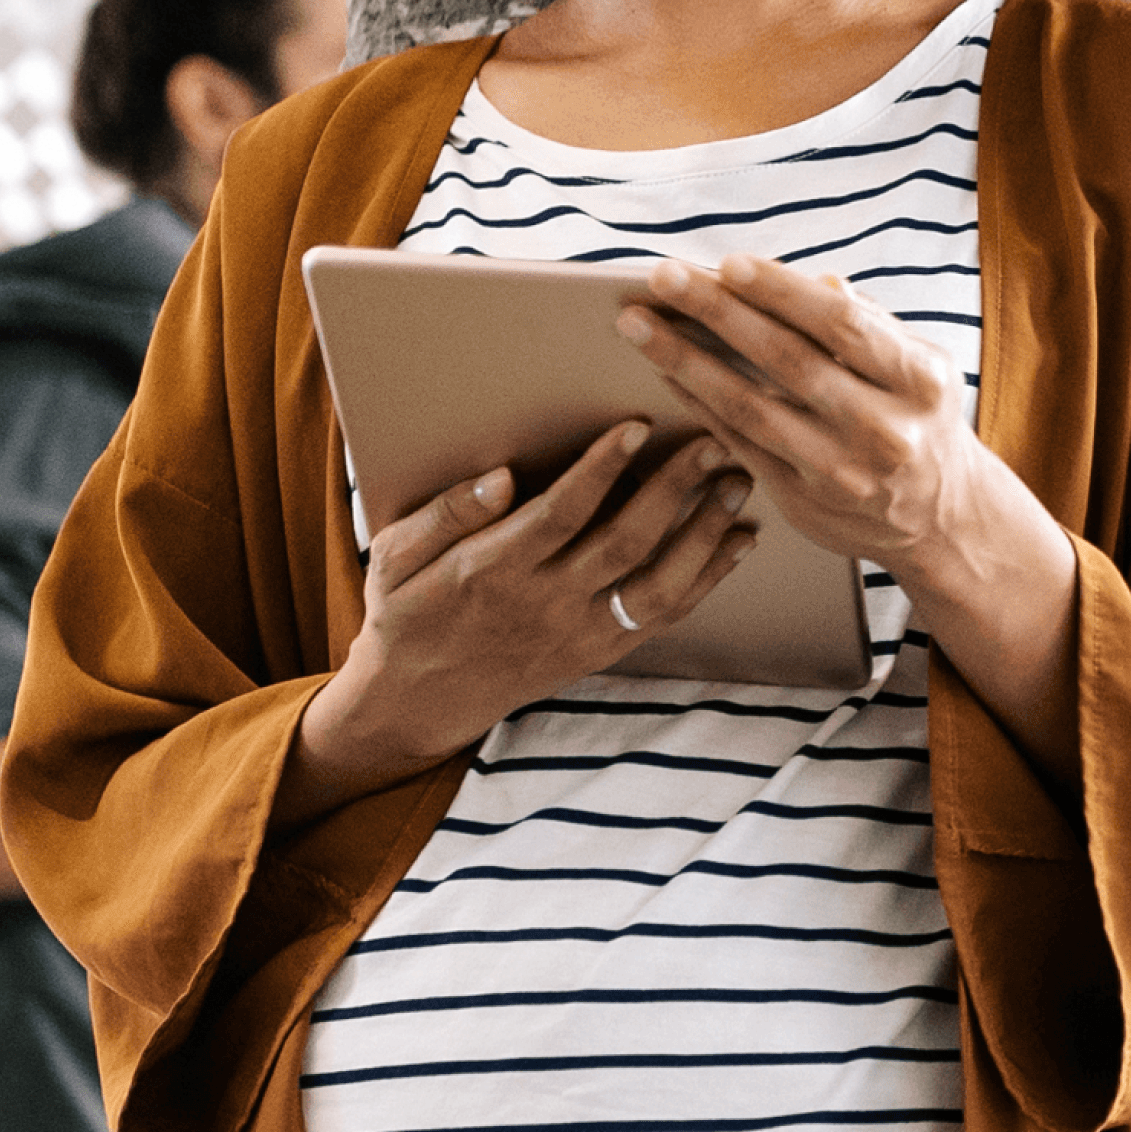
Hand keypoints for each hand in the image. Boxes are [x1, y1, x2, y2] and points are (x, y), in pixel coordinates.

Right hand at [278, 422, 754, 825]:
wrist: (416, 705)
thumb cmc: (405, 614)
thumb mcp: (394, 557)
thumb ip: (445, 515)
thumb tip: (500, 476)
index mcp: (492, 570)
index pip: (560, 513)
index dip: (602, 469)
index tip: (637, 426)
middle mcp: (544, 604)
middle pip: (624, 543)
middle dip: (675, 490)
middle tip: (713, 441)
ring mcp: (577, 633)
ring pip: (657, 585)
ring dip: (704, 534)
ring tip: (736, 485)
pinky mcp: (597, 653)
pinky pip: (661, 616)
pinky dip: (705, 579)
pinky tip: (733, 542)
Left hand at [618, 252, 1081, 794]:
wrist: (942, 520)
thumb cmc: (917, 418)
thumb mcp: (917, 366)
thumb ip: (867, 322)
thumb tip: (814, 280)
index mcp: (919, 381)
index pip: (840, 324)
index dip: (782, 292)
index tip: (727, 263)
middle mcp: (884, 429)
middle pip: (786, 360)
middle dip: (717, 313)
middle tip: (663, 277)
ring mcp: (840, 471)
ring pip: (750, 407)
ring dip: (685, 360)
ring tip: (638, 324)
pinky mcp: (803, 502)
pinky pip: (737, 443)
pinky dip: (697, 404)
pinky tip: (663, 372)